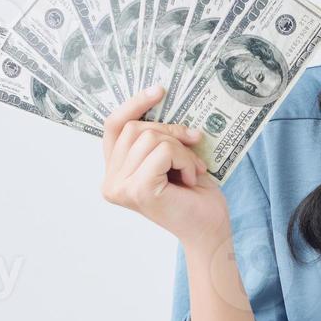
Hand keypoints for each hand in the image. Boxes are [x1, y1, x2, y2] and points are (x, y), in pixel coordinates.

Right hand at [99, 85, 230, 244]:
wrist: (210, 229)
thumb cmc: (194, 195)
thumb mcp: (169, 156)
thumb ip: (155, 136)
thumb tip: (159, 96)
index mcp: (114, 172)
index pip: (113, 126)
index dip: (134, 104)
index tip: (159, 90)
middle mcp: (110, 182)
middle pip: (136, 128)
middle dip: (170, 132)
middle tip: (192, 148)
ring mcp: (121, 187)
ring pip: (152, 137)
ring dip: (181, 149)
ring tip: (191, 170)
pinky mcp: (138, 189)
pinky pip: (164, 151)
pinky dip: (185, 159)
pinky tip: (191, 179)